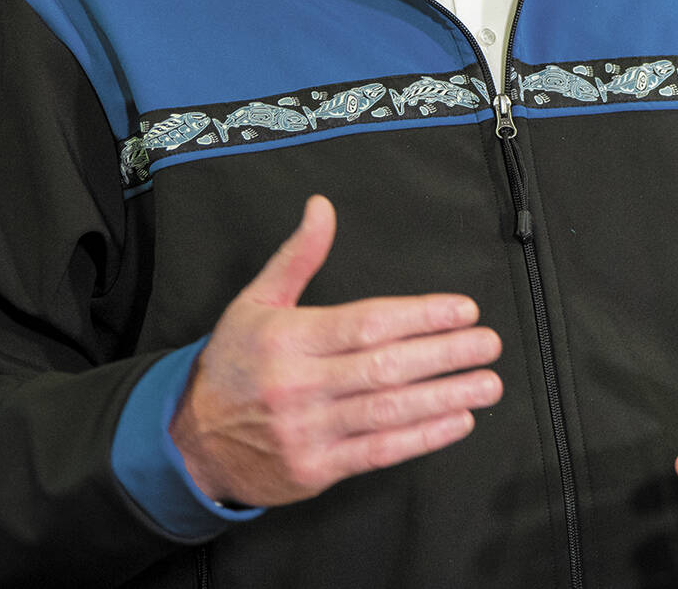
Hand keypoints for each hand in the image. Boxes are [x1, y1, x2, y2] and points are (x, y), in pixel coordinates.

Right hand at [168, 195, 503, 506]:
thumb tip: (322, 207)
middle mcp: (298, 385)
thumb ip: (297, 257)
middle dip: (445, 354)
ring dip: (445, 397)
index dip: (420, 316)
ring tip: (487, 384)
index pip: (366, 323)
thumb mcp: (255, 303)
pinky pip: (378, 452)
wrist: (187, 443)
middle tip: (489, 344)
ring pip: (387, 411)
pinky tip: (457, 421)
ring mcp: (306, 431)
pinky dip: (422, 438)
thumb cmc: (232, 365)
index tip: (463, 310)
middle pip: (384, 366)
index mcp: (288, 339)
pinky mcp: (314, 470)